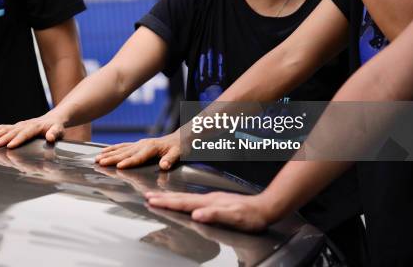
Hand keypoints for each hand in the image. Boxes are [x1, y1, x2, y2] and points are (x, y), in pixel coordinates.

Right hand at [0, 114, 65, 147]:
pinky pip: (5, 127)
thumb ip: (55, 133)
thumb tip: (50, 137)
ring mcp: (20, 125)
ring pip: (7, 129)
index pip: (26, 134)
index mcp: (36, 127)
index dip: (18, 140)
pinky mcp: (17, 126)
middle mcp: (26, 125)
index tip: (10, 145)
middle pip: (13, 132)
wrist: (53, 119)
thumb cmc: (56, 127)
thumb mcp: (59, 130)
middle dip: (3, 138)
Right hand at [95, 131, 179, 169]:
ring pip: (120, 149)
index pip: (138, 157)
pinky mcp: (137, 144)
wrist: (181, 137)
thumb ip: (170, 159)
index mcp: (151, 147)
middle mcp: (142, 144)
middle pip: (125, 153)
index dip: (128, 162)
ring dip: (108, 154)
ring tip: (97, 159)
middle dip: (112, 158)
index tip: (118, 166)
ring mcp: (138, 143)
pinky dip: (111, 149)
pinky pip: (122, 146)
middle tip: (100, 163)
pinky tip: (103, 151)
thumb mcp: (179, 153)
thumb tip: (164, 166)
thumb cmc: (180, 147)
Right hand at [145, 191, 273, 232]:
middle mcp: (207, 199)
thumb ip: (214, 215)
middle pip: (180, 198)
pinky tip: (179, 200)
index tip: (151, 201)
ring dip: (169, 197)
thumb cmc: (251, 216)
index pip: (183, 203)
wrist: (265, 207)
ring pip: (185, 197)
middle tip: (147, 196)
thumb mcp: (234, 217)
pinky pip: (192, 199)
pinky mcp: (214, 201)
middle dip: (162, 198)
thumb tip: (196, 215)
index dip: (166, 203)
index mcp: (208, 203)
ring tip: (157, 196)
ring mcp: (210, 199)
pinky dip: (181, 199)